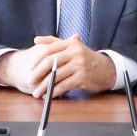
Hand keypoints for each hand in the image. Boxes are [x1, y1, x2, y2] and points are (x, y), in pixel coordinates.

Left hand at [0, 38, 114, 96]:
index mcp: (71, 44)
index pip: (50, 49)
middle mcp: (75, 53)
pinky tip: (49, 96)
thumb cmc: (85, 58)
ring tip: (37, 93)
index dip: (38, 59)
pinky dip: (54, 92)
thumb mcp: (72, 47)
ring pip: (56, 76)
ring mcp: (79, 65)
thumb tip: (36, 39)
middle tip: (30, 81)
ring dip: (44, 86)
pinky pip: (64, 85)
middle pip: (51, 62)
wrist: (106, 70)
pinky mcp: (82, 78)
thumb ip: (54, 42)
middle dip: (38, 73)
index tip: (30, 68)